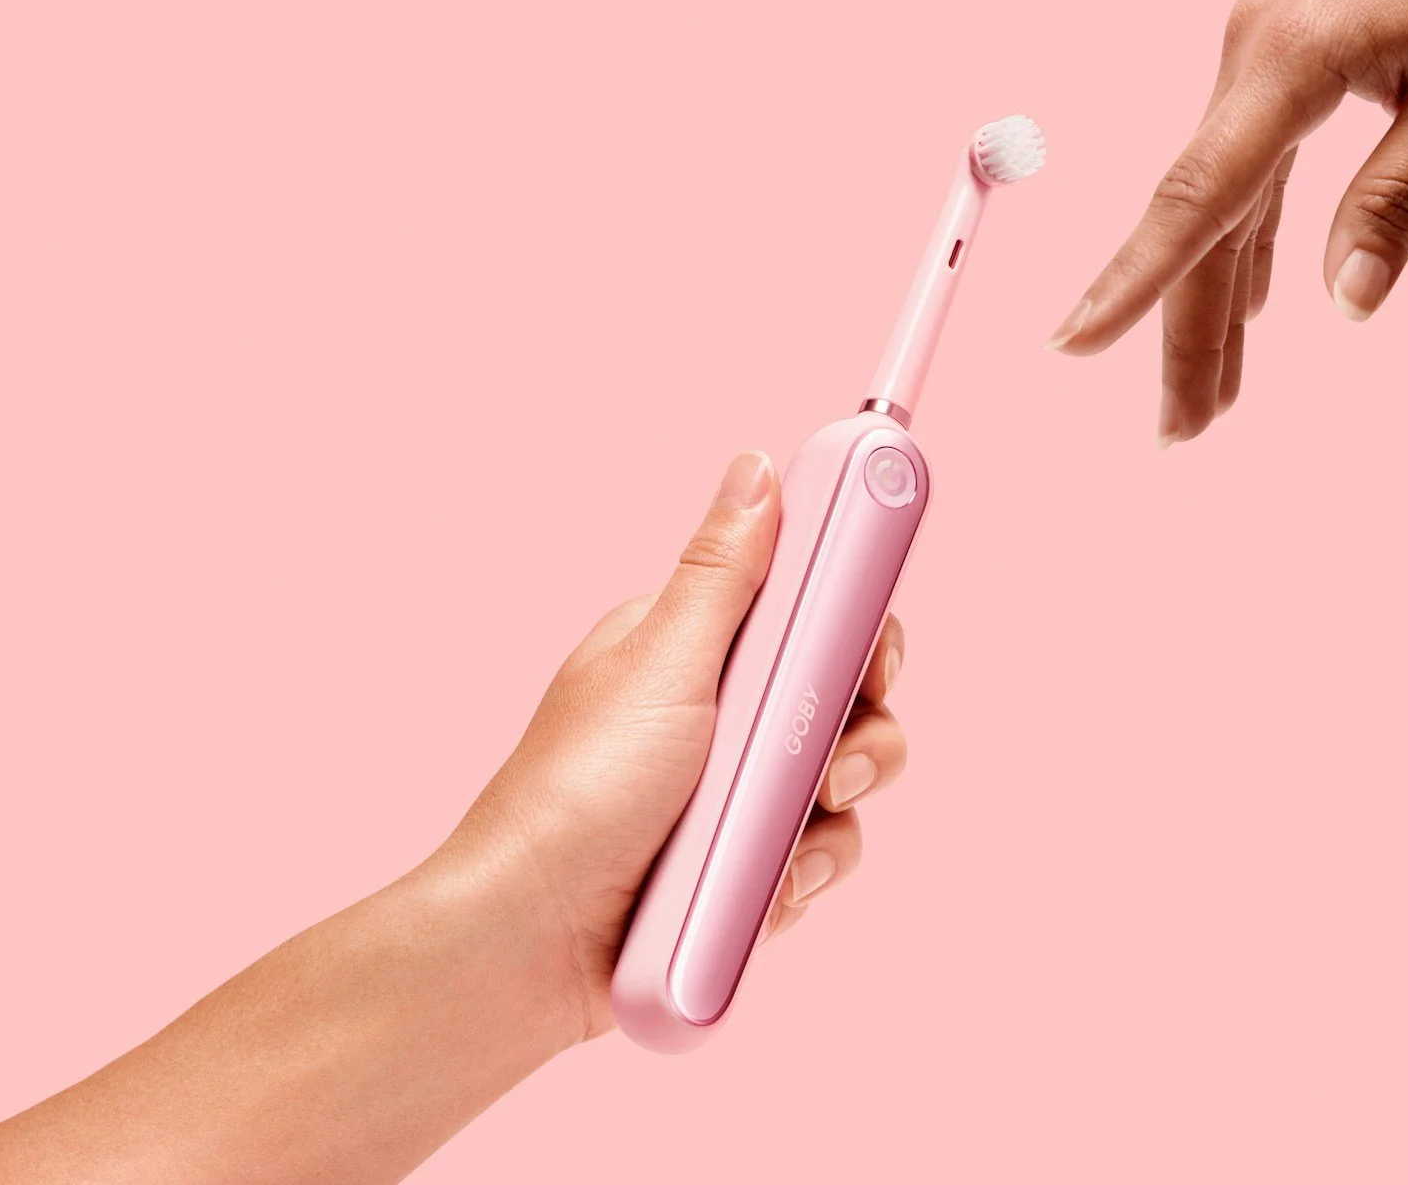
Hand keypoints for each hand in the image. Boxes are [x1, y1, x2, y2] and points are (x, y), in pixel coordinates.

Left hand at [439, 450, 910, 1039]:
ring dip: (831, 818)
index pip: (809, 611)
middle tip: (830, 767)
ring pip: (842, 786)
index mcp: (695, 650)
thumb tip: (755, 466)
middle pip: (844, 699)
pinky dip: (801, 877)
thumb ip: (724, 572)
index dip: (858, 629)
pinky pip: (815, 860)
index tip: (874, 655)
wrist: (532, 941)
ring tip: (783, 844)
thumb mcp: (661, 662)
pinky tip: (764, 895)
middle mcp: (717, 716)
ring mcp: (729, 797)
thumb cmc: (578, 792)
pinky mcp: (738, 869)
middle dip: (857, 735)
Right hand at [1042, 0, 1407, 443]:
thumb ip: (1397, 202)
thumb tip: (1345, 307)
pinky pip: (1251, 160)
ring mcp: (1262, 50)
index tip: (1069, 345)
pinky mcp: (1287, 48)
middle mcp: (1251, 56)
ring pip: (1223, 196)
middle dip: (1187, 332)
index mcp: (1287, 63)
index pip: (1195, 194)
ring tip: (1216, 397)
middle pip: (1200, 217)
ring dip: (1219, 295)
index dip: (1133, 279)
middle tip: (1179, 436)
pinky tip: (1262, 299)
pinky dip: (1251, 232)